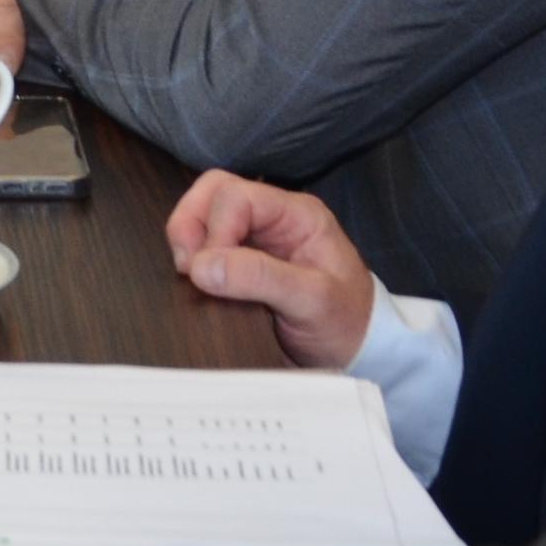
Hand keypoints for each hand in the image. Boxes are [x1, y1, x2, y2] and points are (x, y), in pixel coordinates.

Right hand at [161, 171, 377, 369]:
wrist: (358, 353)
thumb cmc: (347, 324)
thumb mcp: (313, 302)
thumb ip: (261, 278)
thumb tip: (201, 266)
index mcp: (297, 215)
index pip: (237, 196)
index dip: (214, 230)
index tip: (207, 273)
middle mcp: (274, 218)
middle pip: (214, 193)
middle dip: (190, 225)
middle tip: (188, 268)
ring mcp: (256, 238)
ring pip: (204, 214)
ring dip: (188, 242)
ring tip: (192, 279)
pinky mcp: (242, 261)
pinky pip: (206, 245)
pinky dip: (193, 261)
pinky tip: (199, 286)